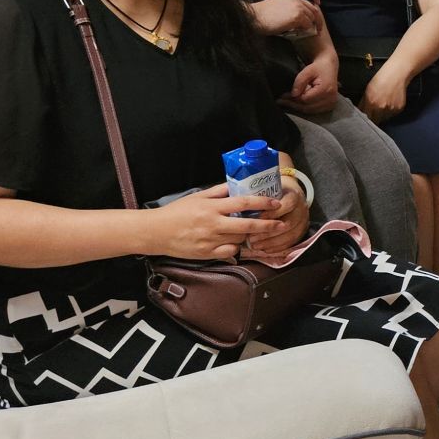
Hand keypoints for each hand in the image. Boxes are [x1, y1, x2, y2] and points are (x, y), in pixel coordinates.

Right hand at [149, 184, 278, 258]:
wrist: (157, 232)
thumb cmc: (177, 212)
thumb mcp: (198, 197)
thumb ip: (219, 192)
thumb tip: (238, 185)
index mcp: (212, 207)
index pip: (243, 203)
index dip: (262, 203)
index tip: (275, 203)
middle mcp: (213, 224)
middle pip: (247, 225)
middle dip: (267, 225)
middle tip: (281, 224)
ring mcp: (210, 240)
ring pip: (239, 238)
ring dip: (248, 234)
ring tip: (252, 230)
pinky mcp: (207, 254)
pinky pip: (230, 251)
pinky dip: (235, 247)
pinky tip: (233, 241)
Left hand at [249, 175, 312, 254]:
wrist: (290, 195)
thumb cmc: (274, 193)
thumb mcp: (269, 188)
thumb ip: (257, 195)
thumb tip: (237, 202)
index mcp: (293, 195)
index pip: (287, 205)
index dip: (272, 213)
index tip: (256, 219)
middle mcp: (301, 209)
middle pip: (288, 223)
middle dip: (268, 232)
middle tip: (251, 237)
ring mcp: (303, 222)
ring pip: (289, 235)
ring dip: (271, 242)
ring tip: (254, 245)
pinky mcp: (301, 232)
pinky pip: (290, 243)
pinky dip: (276, 247)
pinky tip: (264, 249)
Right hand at [251, 0, 322, 37]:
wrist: (256, 17)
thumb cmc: (263, 13)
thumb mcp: (278, 2)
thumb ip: (290, 4)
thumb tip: (300, 14)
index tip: (317, 3)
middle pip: (313, 8)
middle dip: (317, 18)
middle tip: (318, 27)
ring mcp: (297, 7)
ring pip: (312, 17)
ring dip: (312, 25)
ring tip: (312, 32)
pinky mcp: (297, 16)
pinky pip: (308, 24)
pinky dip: (307, 29)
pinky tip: (302, 32)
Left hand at [281, 56, 339, 114]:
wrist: (329, 67)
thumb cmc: (318, 68)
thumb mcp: (308, 70)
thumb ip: (300, 81)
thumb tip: (293, 94)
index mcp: (326, 89)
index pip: (306, 99)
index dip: (293, 98)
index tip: (283, 95)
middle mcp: (331, 99)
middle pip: (307, 107)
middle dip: (293, 104)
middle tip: (281, 101)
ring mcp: (331, 104)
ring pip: (310, 111)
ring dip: (297, 107)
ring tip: (286, 102)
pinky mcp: (329, 107)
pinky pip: (313, 111)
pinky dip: (303, 107)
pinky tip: (296, 103)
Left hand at [359, 65, 411, 124]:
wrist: (397, 74)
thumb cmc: (381, 79)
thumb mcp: (368, 89)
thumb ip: (363, 103)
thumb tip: (360, 112)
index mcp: (371, 102)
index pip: (366, 118)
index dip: (366, 118)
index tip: (367, 117)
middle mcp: (381, 107)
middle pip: (375, 121)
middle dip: (374, 117)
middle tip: (375, 110)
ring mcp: (390, 109)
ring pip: (384, 118)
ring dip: (383, 114)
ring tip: (384, 103)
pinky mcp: (399, 109)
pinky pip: (392, 114)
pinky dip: (391, 110)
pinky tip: (391, 101)